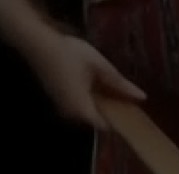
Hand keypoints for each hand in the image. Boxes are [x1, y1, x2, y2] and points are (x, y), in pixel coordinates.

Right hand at [24, 32, 146, 129]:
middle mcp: (69, 112)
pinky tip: (91, 85)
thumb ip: (120, 84)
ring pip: (83, 112)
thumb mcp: (100, 66)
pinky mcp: (54, 97)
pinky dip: (85, 99)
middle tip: (123, 100)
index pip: (104, 126)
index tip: (132, 116)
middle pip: (94, 120)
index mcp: (81, 108)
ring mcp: (59, 105)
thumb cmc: (69, 54)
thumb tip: (142, 97)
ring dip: (97, 105)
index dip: (119, 123)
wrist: (36, 42)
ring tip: (110, 91)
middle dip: (109, 112)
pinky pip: (75, 104)